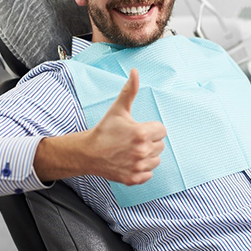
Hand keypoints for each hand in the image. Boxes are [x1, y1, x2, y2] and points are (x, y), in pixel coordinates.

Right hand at [86, 68, 165, 184]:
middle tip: (132, 140)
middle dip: (149, 141)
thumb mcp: (118, 109)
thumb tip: (135, 71)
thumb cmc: (104, 130)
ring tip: (131, 150)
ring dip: (147, 155)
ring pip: (156, 160)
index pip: (162, 130)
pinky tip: (130, 161)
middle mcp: (142, 151)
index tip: (138, 129)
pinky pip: (149, 173)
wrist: (88, 153)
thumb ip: (130, 90)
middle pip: (160, 145)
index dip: (150, 128)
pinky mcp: (135, 178)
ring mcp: (138, 166)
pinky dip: (142, 169)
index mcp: (141, 133)